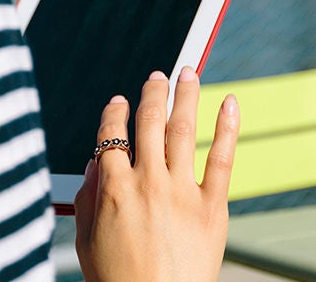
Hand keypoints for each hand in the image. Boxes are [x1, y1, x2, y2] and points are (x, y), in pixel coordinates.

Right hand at [74, 66, 239, 281]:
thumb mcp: (85, 241)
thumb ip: (86, 198)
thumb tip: (95, 164)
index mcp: (113, 188)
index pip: (112, 134)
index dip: (114, 113)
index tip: (119, 102)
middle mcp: (147, 182)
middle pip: (149, 121)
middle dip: (153, 92)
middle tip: (158, 76)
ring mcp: (181, 191)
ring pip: (183, 129)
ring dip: (186, 94)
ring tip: (190, 73)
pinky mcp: (213, 206)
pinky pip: (222, 157)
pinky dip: (227, 126)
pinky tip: (230, 103)